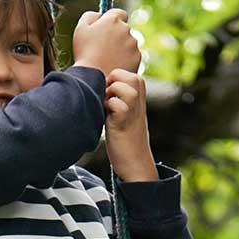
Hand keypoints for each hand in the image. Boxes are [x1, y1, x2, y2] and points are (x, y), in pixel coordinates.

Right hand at [73, 9, 141, 81]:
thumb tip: (99, 14)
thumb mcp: (81, 29)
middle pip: (124, 29)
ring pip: (128, 43)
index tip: (107, 29)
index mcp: (113, 19)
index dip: (113, 21)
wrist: (94, 78)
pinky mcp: (137, 57)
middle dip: (116, 36)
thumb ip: (90, 16)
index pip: (119, 13)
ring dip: (121, 49)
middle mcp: (126, 29)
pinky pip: (132, 56)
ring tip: (107, 60)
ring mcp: (133, 44)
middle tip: (104, 49)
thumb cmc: (85, 53)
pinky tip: (114, 66)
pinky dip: (125, 60)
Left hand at [104, 68, 157, 182]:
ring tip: (107, 106)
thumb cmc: (126, 141)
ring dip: (112, 94)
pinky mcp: (124, 124)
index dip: (115, 79)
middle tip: (106, 98)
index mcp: (139, 100)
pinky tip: (107, 118)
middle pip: (130, 76)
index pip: (130, 74)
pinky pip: (118, 106)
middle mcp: (138, 104)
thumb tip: (99, 88)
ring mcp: (133, 114)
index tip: (108, 94)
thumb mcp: (125, 116)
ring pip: (127, 88)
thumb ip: (118, 101)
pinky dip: (109, 107)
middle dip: (114, 82)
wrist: (135, 164)